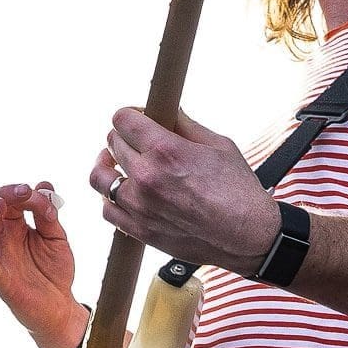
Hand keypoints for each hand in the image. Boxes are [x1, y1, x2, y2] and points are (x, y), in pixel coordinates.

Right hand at [0, 181, 85, 347]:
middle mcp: (0, 240)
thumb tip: (43, 183)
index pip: (4, 200)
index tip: (36, 190)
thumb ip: (48, 213)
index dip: (16, 191)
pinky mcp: (2, 281)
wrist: (61, 305)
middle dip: (0, 196)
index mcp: (12, 226)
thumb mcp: (56, 236)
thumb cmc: (54, 270)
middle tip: (22, 192)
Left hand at [89, 109, 279, 276]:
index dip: (129, 115)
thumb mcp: (219, 146)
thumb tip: (169, 112)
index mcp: (166, 150)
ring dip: (108, 166)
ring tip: (117, 165)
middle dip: (124, 137)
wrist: (247, 236)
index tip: (137, 118)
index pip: (122, 119)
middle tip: (136, 141)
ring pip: (100, 177)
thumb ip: (186, 126)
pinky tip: (125, 193)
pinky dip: (112, 198)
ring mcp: (140, 206)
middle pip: (112, 143)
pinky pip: (108, 209)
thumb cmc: (239, 191)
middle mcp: (147, 176)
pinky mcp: (140, 230)